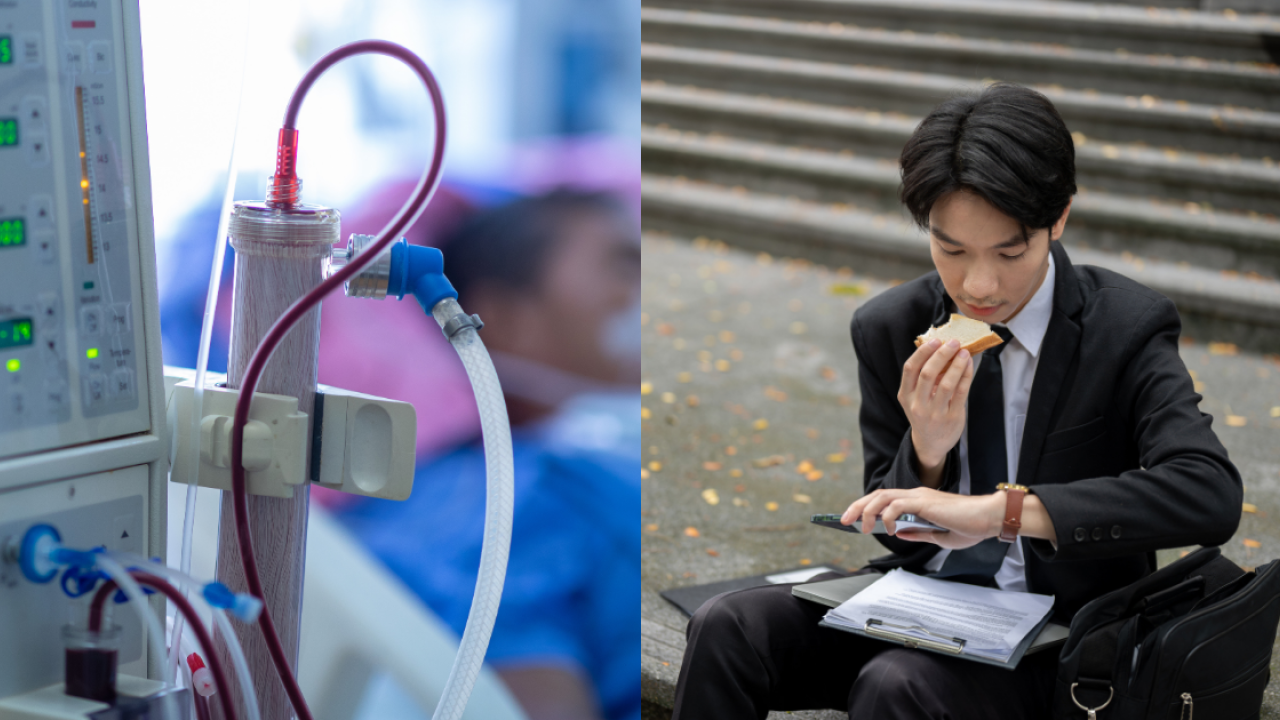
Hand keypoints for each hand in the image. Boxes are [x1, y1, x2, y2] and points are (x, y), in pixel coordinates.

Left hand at [840, 487, 1002, 550]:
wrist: (989, 518)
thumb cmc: (971, 526)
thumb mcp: (939, 536)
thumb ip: (919, 533)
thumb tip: (901, 534)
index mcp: (919, 501)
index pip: (886, 500)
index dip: (867, 507)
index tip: (853, 519)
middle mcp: (916, 495)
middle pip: (877, 494)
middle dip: (857, 506)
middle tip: (843, 520)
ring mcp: (919, 496)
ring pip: (882, 496)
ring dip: (866, 510)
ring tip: (860, 526)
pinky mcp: (924, 501)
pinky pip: (897, 505)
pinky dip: (888, 516)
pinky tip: (890, 529)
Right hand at [899, 339, 973, 469]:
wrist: (930, 444)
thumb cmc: (924, 414)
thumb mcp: (915, 398)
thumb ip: (923, 378)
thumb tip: (941, 350)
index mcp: (906, 396)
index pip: (910, 369)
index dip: (922, 353)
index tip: (935, 341)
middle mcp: (917, 405)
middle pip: (928, 374)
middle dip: (941, 355)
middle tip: (953, 342)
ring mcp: (935, 413)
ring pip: (946, 383)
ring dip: (956, 364)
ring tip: (964, 352)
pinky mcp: (952, 417)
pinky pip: (961, 393)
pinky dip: (965, 375)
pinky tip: (968, 365)